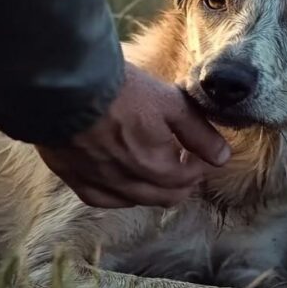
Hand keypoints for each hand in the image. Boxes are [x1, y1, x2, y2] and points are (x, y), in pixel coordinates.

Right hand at [37, 62, 230, 207]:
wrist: (63, 87)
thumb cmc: (119, 90)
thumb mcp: (170, 103)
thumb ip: (199, 133)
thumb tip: (223, 158)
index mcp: (156, 167)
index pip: (189, 177)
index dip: (199, 164)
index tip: (199, 151)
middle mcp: (129, 183)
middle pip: (165, 196)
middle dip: (181, 182)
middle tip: (184, 164)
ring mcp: (99, 183)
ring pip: (135, 200)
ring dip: (152, 190)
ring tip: (156, 171)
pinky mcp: (73, 177)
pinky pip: (102, 199)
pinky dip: (118, 195)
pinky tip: (122, 184)